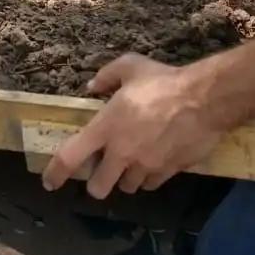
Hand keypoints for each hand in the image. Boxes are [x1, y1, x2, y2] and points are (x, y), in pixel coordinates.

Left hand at [41, 54, 229, 197]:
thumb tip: (92, 87)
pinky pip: (151, 184)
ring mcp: (145, 166)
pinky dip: (148, 177)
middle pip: (98, 187)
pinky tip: (152, 161)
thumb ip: (105, 76)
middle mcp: (121, 153)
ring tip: (131, 162)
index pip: (71, 158)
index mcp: (105, 128)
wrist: (204, 99)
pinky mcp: (167, 172)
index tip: (49, 182)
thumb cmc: (162, 81)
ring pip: (127, 187)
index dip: (56, 173)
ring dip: (125, 178)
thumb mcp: (129, 66)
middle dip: (97, 183)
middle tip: (102, 170)